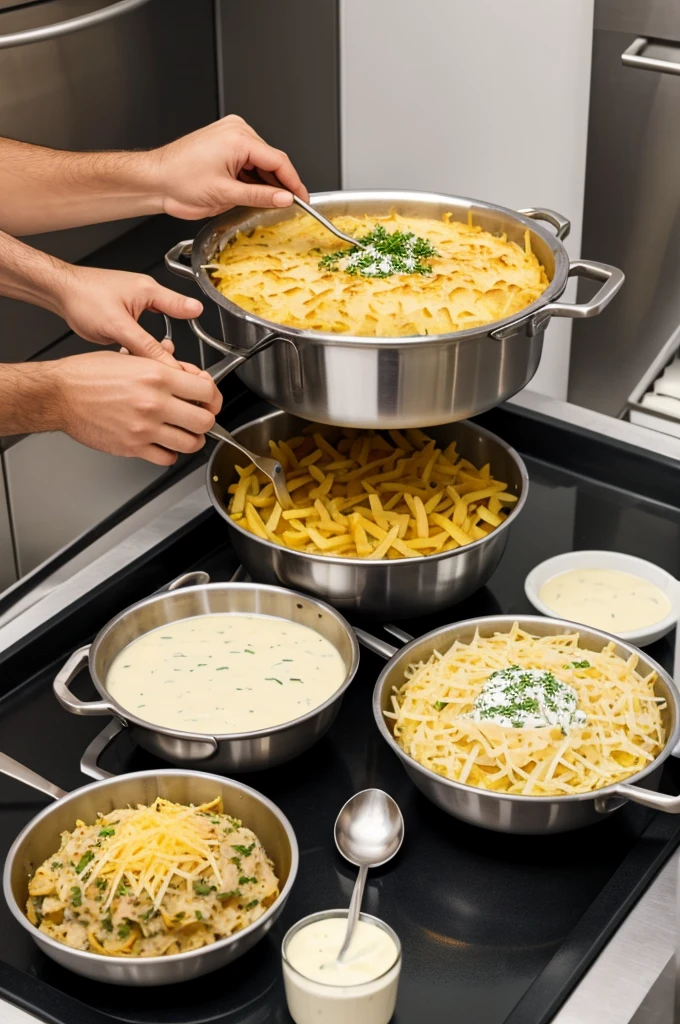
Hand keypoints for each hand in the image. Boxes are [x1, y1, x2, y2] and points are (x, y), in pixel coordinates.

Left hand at [50, 265, 203, 364]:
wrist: (59, 292)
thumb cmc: (83, 296)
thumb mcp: (119, 325)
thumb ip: (147, 345)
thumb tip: (169, 363)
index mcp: (150, 291)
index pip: (183, 308)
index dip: (195, 328)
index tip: (203, 344)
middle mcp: (145, 297)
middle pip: (170, 328)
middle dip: (168, 350)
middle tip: (171, 367)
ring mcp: (135, 309)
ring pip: (153, 337)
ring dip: (151, 352)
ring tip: (147, 364)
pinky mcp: (124, 319)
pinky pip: (140, 339)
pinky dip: (138, 350)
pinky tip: (131, 359)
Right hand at [50, 351, 221, 465]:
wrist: (59, 395)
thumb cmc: (88, 375)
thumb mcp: (129, 356)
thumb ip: (162, 364)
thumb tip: (185, 368)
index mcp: (156, 376)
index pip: (206, 390)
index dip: (213, 396)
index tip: (209, 399)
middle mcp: (154, 403)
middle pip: (205, 421)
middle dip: (206, 420)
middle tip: (200, 418)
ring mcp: (144, 428)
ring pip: (191, 443)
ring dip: (192, 439)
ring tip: (184, 433)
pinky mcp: (133, 447)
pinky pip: (167, 459)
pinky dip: (170, 454)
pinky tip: (164, 444)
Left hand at [154, 114, 308, 219]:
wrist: (156, 180)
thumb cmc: (179, 179)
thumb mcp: (225, 193)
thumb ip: (259, 196)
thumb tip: (284, 199)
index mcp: (239, 137)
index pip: (278, 160)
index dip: (294, 183)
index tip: (303, 200)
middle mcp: (237, 132)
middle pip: (272, 161)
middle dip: (280, 185)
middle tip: (289, 207)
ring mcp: (231, 137)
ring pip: (262, 164)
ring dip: (266, 184)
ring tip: (267, 204)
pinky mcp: (226, 146)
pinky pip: (250, 164)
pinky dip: (254, 180)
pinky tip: (254, 195)